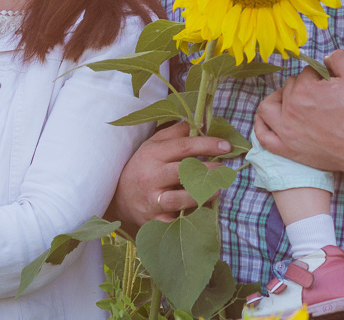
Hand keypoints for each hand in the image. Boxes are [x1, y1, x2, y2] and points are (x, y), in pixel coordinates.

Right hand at [108, 121, 230, 234]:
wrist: (118, 197)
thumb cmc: (141, 167)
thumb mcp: (152, 145)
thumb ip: (174, 134)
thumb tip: (197, 122)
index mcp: (152, 154)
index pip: (183, 147)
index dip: (206, 145)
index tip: (226, 146)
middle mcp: (151, 177)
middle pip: (183, 172)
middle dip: (207, 170)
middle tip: (223, 169)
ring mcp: (152, 200)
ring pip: (179, 199)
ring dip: (201, 194)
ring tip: (217, 189)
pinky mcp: (154, 220)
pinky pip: (175, 220)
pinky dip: (189, 217)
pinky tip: (203, 211)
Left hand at [254, 50, 343, 178]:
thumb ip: (338, 58)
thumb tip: (325, 58)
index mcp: (304, 89)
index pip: (307, 73)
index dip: (320, 77)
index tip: (330, 85)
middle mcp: (290, 108)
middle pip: (289, 87)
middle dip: (303, 87)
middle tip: (320, 96)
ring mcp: (286, 131)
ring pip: (268, 107)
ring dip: (277, 100)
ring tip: (289, 101)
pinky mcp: (287, 149)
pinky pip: (263, 136)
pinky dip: (262, 126)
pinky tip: (269, 120)